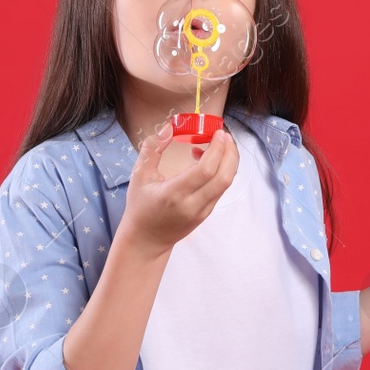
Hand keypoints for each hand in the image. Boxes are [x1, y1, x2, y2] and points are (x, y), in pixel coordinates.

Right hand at [117, 120, 239, 256]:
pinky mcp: (207, 213)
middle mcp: (192, 204)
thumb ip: (152, 149)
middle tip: (225, 135)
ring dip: (227, 161)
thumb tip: (169, 128)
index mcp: (174, 194)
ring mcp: (202, 211)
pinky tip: (207, 161)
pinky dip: (221, 171)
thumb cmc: (140, 207)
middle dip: (230, 152)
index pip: (206, 170)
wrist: (146, 241)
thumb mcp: (139, 176)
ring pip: (226, 183)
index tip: (218, 132)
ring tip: (216, 145)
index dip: (217, 149)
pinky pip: (220, 189)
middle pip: (224, 177)